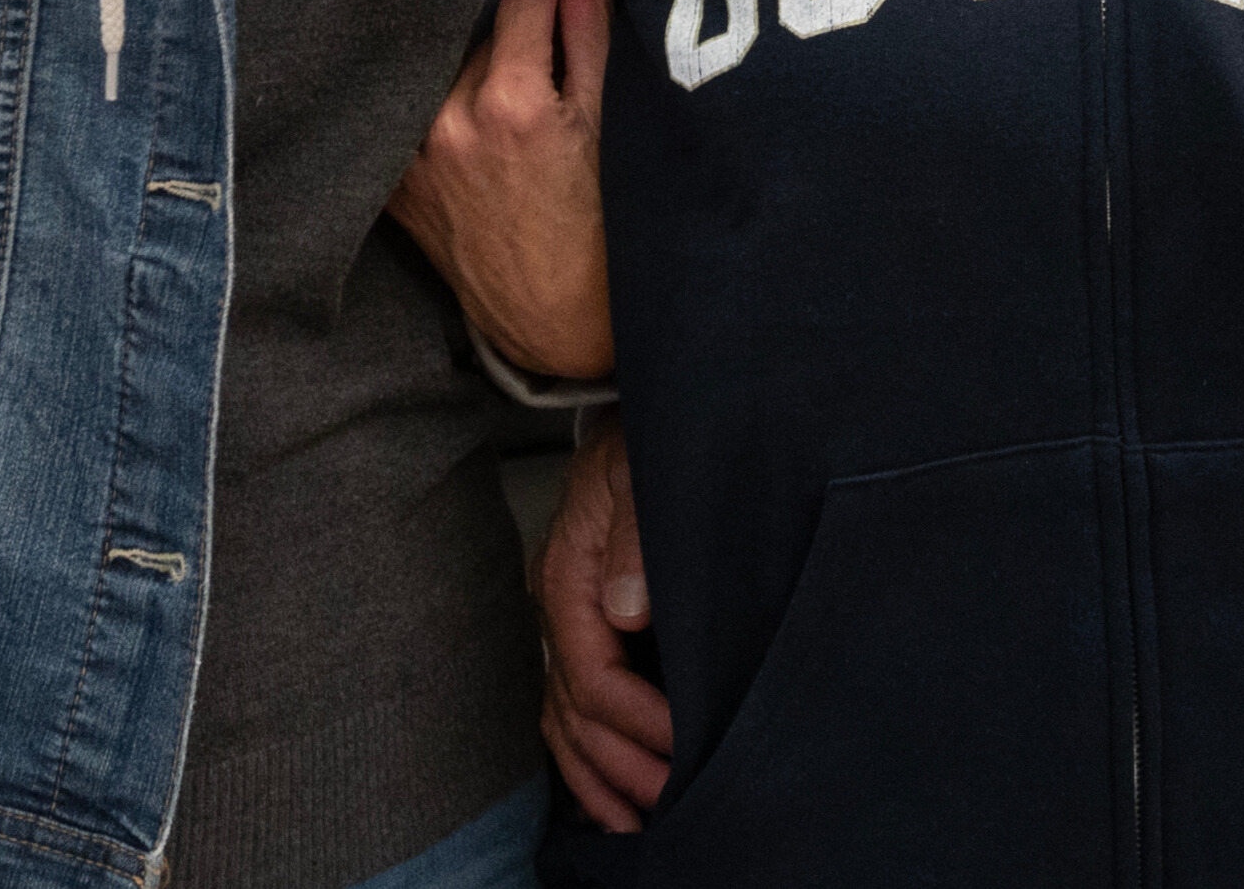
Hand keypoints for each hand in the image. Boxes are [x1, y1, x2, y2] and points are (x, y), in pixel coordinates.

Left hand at [388, 0, 613, 381]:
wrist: (558, 327)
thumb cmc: (604, 234)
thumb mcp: (614, 126)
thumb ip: (594, 31)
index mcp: (510, 104)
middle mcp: (447, 122)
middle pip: (486, 26)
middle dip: (525, 19)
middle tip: (561, 32)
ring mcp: (414, 155)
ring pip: (451, 65)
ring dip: (485, 59)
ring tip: (526, 79)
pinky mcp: (397, 182)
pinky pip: (420, 111)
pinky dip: (448, 100)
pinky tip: (479, 115)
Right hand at [540, 415, 669, 830]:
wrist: (638, 417)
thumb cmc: (647, 440)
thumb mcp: (644, 472)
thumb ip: (639, 538)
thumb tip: (626, 608)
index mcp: (568, 575)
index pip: (594, 673)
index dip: (639, 720)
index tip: (686, 747)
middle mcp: (558, 607)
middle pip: (575, 712)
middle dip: (622, 764)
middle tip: (672, 803)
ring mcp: (563, 622)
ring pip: (564, 723)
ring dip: (599, 778)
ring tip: (638, 825)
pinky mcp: (581, 630)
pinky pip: (568, 712)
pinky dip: (586, 762)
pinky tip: (613, 799)